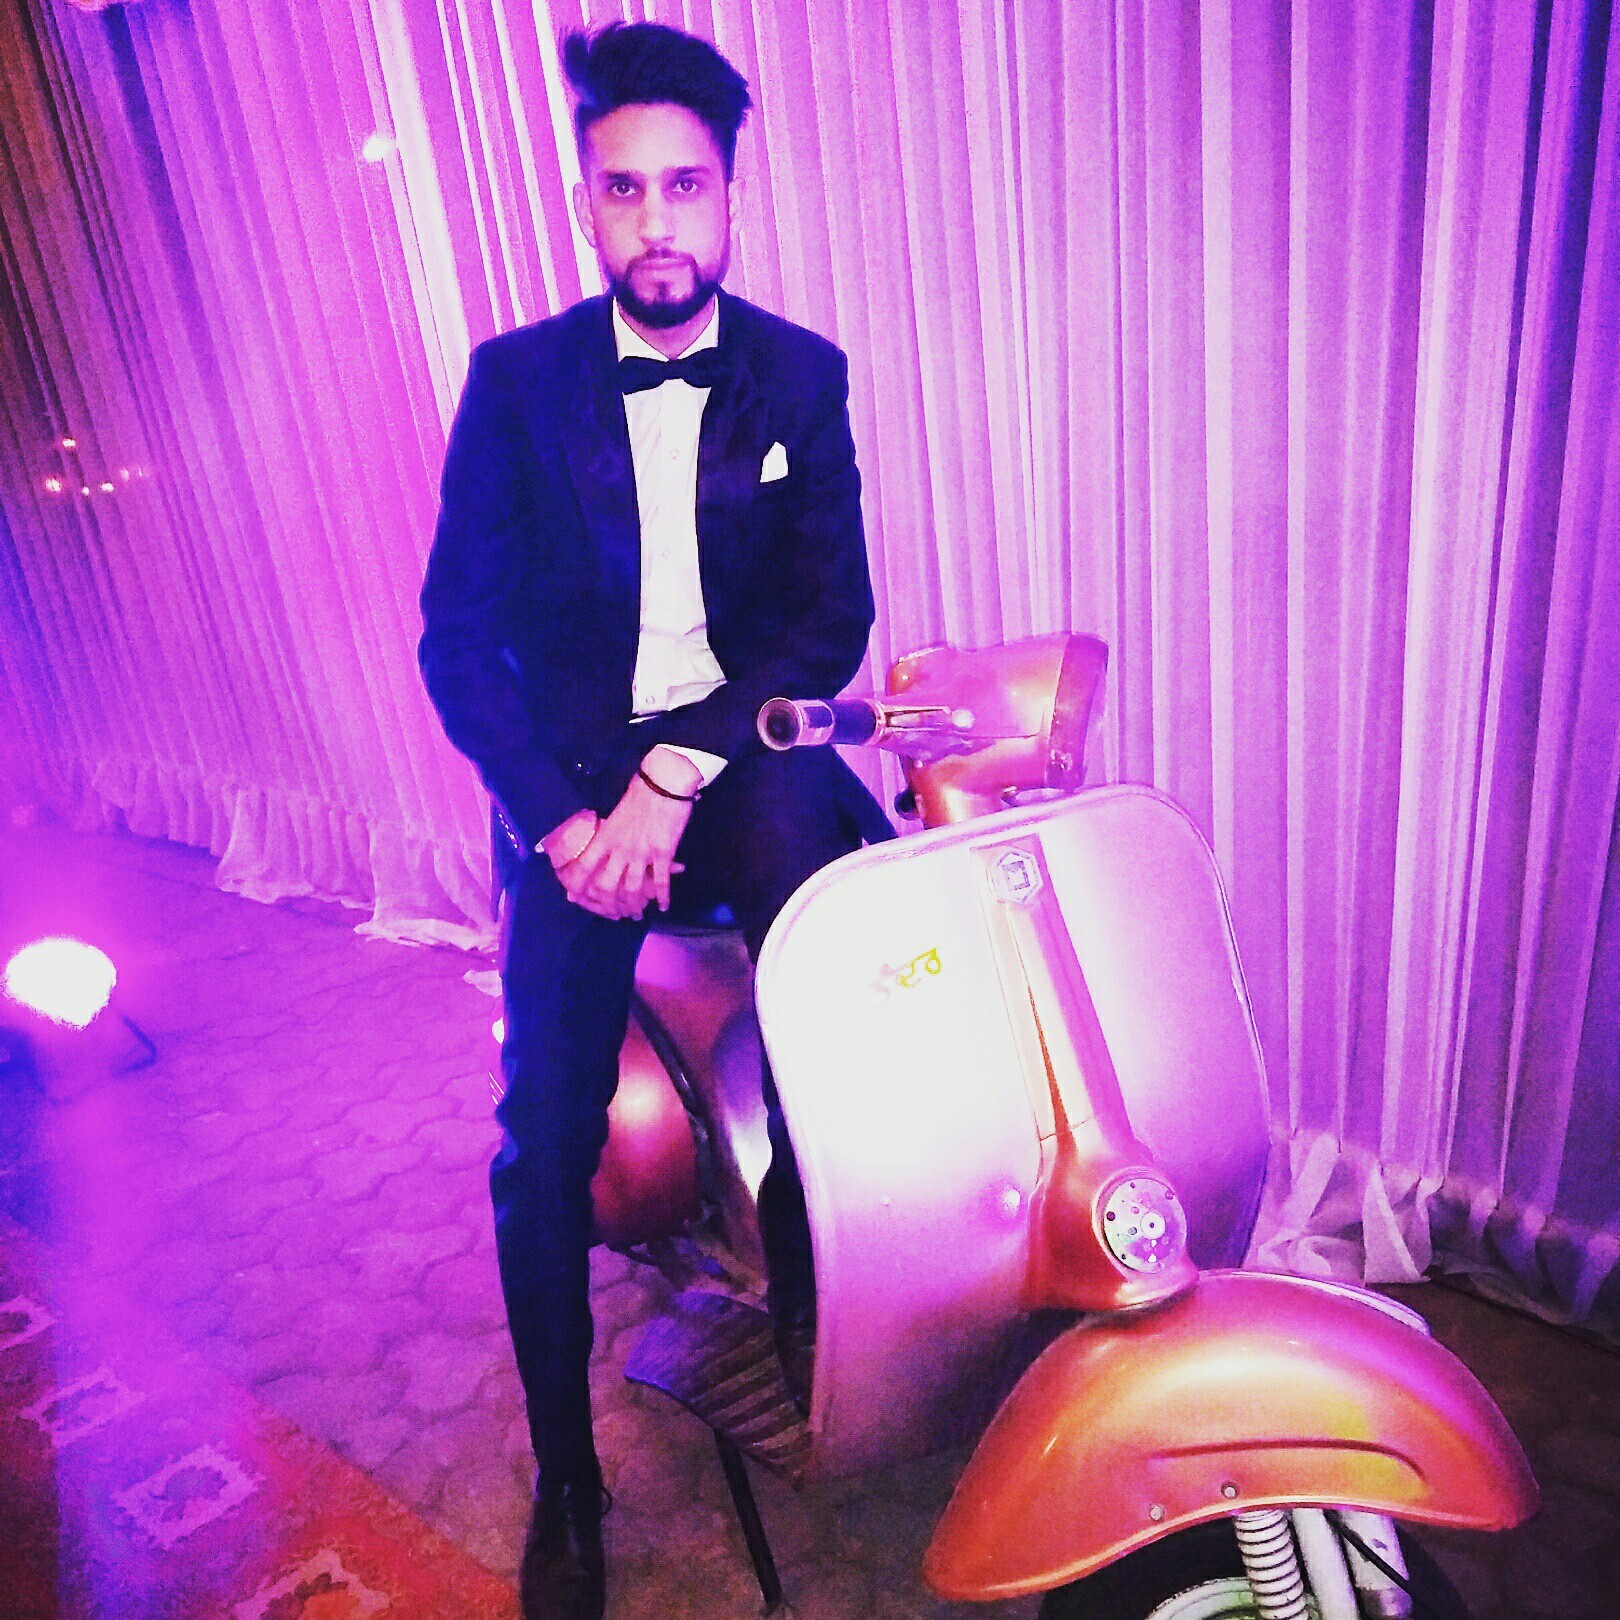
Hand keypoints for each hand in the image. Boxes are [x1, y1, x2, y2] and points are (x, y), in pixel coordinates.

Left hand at [557, 750, 700, 919]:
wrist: (663, 784)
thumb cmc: (639, 793)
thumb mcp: (616, 815)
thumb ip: (610, 834)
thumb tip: (605, 846)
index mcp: (605, 837)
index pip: (584, 867)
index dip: (578, 885)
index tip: (575, 896)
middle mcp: (619, 849)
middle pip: (607, 886)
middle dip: (609, 905)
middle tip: (614, 913)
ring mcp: (641, 854)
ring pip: (632, 889)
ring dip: (634, 905)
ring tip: (637, 914)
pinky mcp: (663, 854)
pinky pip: (661, 882)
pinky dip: (663, 897)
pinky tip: (663, 906)